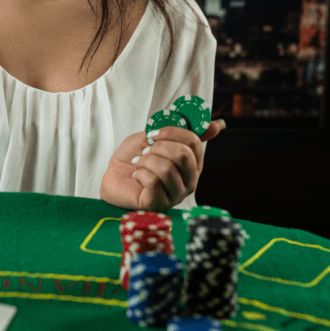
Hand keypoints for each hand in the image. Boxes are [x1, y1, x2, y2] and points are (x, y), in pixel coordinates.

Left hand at [100, 120, 224, 210]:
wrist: (112, 176)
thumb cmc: (134, 158)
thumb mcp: (155, 139)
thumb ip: (181, 132)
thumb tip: (218, 125)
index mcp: (192, 163)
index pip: (194, 142)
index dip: (171, 132)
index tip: (152, 133)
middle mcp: (190, 181)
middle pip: (183, 155)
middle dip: (158, 147)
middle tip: (146, 151)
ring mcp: (177, 195)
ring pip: (167, 169)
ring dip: (146, 161)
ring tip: (139, 163)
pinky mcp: (160, 205)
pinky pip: (154, 182)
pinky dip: (140, 173)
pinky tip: (136, 176)